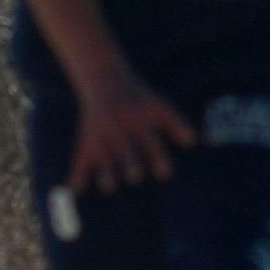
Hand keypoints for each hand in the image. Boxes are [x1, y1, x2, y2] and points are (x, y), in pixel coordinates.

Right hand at [72, 65, 196, 192]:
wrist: (103, 79)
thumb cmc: (138, 99)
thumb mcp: (158, 106)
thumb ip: (176, 123)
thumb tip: (193, 142)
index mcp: (139, 121)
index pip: (150, 140)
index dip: (158, 156)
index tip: (165, 173)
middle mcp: (119, 129)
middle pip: (125, 149)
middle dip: (130, 162)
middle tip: (136, 176)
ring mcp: (101, 136)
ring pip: (102, 156)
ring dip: (105, 171)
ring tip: (108, 187)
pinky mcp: (86, 141)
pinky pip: (79, 158)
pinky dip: (77, 173)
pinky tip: (76, 190)